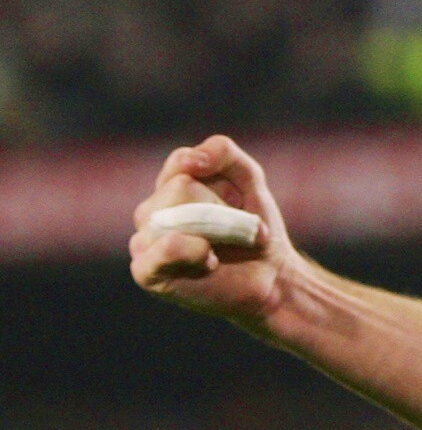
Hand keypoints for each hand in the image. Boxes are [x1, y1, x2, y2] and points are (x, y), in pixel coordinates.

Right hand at [130, 135, 297, 326]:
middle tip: (237, 230)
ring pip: (173, 216)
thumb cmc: (255, 227)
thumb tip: (191, 160)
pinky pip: (163, 247)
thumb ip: (222, 152)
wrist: (269, 276)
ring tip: (223, 248)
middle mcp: (152, 210)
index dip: (213, 174)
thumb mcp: (249, 179)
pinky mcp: (146, 271)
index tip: (238, 195)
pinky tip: (208, 263)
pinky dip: (195, 251)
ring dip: (216, 232)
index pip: (181, 162)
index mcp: (171, 185)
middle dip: (221, 210)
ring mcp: (144, 241)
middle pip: (180, 188)